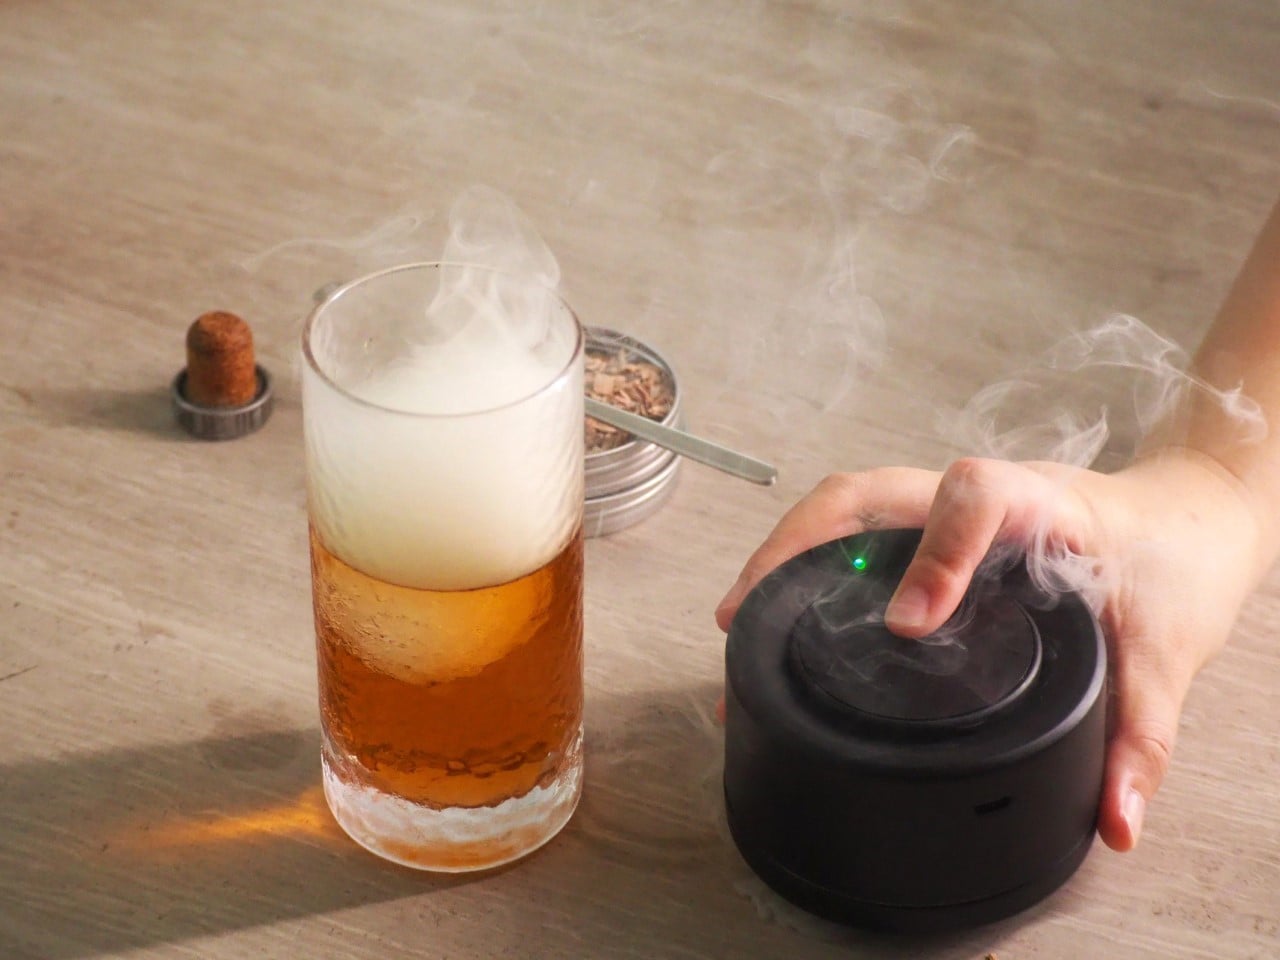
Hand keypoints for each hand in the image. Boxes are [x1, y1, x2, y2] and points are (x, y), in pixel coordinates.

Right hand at [715, 453, 1262, 851]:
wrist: (1186, 521)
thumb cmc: (1173, 561)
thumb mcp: (1166, 650)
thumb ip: (1142, 736)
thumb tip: (1114, 818)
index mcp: (1044, 504)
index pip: (975, 498)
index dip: (936, 554)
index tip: (908, 625)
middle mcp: (982, 493)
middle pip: (866, 490)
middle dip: (793, 544)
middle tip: (744, 613)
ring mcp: (947, 504)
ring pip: (848, 504)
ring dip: (787, 550)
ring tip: (743, 616)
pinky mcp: (932, 524)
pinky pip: (857, 528)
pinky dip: (810, 560)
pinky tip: (788, 606)